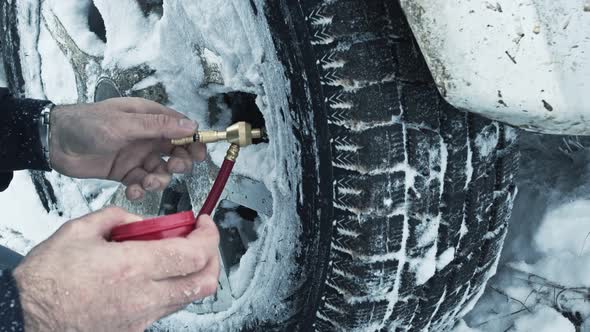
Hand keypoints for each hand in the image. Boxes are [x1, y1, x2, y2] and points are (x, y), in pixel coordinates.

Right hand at [13, 207, 219, 331]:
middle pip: (204, 282)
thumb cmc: (47, 278)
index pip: (194, 254)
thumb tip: (143, 222)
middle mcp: (145, 295)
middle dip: (213, 257)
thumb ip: (118, 217)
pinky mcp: (134, 329)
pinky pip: (167, 308)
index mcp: (133, 266)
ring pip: (189, 297)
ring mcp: (142, 317)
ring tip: (177, 254)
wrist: (25, 318)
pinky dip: (173, 288)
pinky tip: (155, 274)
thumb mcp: (79, 231)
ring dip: (193, 273)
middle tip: (201, 240)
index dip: (209, 235)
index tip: (204, 223)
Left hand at [49, 97, 205, 199]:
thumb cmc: (88, 124)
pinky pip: (142, 183)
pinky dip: (141, 190)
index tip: (200, 155)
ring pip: (161, 171)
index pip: (181, 129)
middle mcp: (147, 137)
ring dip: (158, 180)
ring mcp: (137, 156)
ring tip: (146, 182)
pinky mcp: (126, 173)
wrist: (54, 143)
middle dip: (178, 163)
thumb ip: (159, 126)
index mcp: (150, 118)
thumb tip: (191, 125)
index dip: (194, 141)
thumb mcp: (125, 122)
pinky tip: (134, 191)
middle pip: (176, 152)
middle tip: (172, 167)